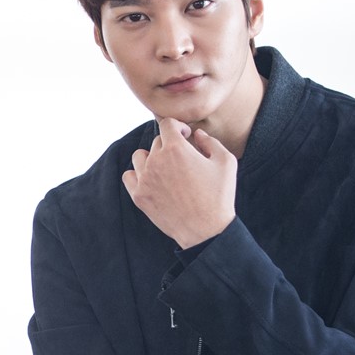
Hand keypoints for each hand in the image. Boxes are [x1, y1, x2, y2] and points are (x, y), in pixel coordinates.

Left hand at [121, 117, 236, 247]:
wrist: (206, 231)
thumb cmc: (219, 197)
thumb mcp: (226, 162)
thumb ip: (210, 142)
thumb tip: (197, 134)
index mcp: (176, 148)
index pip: (167, 124)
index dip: (178, 127)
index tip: (185, 137)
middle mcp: (156, 160)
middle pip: (157, 141)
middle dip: (170, 146)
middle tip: (183, 160)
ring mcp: (145, 179)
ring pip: (140, 156)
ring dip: (151, 158)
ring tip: (166, 169)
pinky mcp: (139, 196)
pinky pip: (129, 176)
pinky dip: (138, 175)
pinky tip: (152, 181)